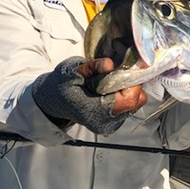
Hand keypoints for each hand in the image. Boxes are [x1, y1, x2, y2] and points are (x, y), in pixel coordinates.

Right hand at [32, 56, 146, 134]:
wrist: (54, 101)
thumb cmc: (62, 85)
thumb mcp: (71, 71)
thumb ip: (91, 67)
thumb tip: (108, 64)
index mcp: (93, 111)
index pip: (128, 100)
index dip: (131, 83)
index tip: (126, 69)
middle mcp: (104, 122)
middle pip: (135, 102)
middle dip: (131, 84)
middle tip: (119, 72)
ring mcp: (110, 125)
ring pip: (135, 104)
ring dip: (128, 89)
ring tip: (111, 81)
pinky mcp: (113, 123)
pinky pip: (129, 107)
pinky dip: (124, 95)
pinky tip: (111, 89)